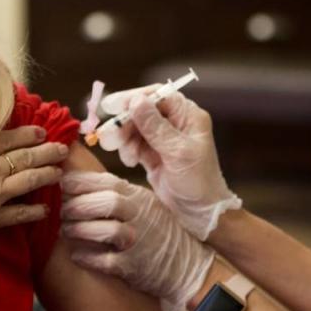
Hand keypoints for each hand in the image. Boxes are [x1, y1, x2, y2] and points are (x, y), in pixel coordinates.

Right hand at [0, 124, 68, 240]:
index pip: (9, 139)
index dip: (29, 135)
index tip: (42, 133)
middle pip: (27, 157)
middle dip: (48, 152)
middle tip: (62, 149)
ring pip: (30, 181)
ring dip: (48, 176)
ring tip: (59, 173)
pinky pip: (21, 214)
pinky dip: (34, 212)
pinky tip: (45, 211)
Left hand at [60, 171, 213, 310]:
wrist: (186, 265)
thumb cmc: (157, 231)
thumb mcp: (144, 204)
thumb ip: (119, 193)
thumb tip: (80, 182)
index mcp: (139, 197)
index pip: (108, 182)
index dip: (81, 182)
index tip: (61, 184)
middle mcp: (140, 216)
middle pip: (108, 203)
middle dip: (78, 205)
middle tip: (60, 211)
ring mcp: (139, 241)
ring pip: (108, 231)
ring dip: (80, 230)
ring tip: (65, 231)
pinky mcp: (135, 266)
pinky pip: (108, 261)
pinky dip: (88, 258)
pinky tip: (76, 256)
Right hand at [97, 86, 240, 239]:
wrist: (200, 215)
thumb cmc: (198, 183)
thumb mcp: (178, 153)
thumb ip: (155, 127)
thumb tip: (136, 100)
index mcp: (189, 116)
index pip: (158, 96)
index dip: (134, 98)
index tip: (113, 107)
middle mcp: (176, 124)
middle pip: (142, 111)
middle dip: (125, 123)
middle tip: (111, 136)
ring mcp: (164, 139)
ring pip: (135, 128)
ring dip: (125, 139)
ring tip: (128, 156)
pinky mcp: (154, 154)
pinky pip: (134, 144)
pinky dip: (128, 150)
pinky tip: (131, 162)